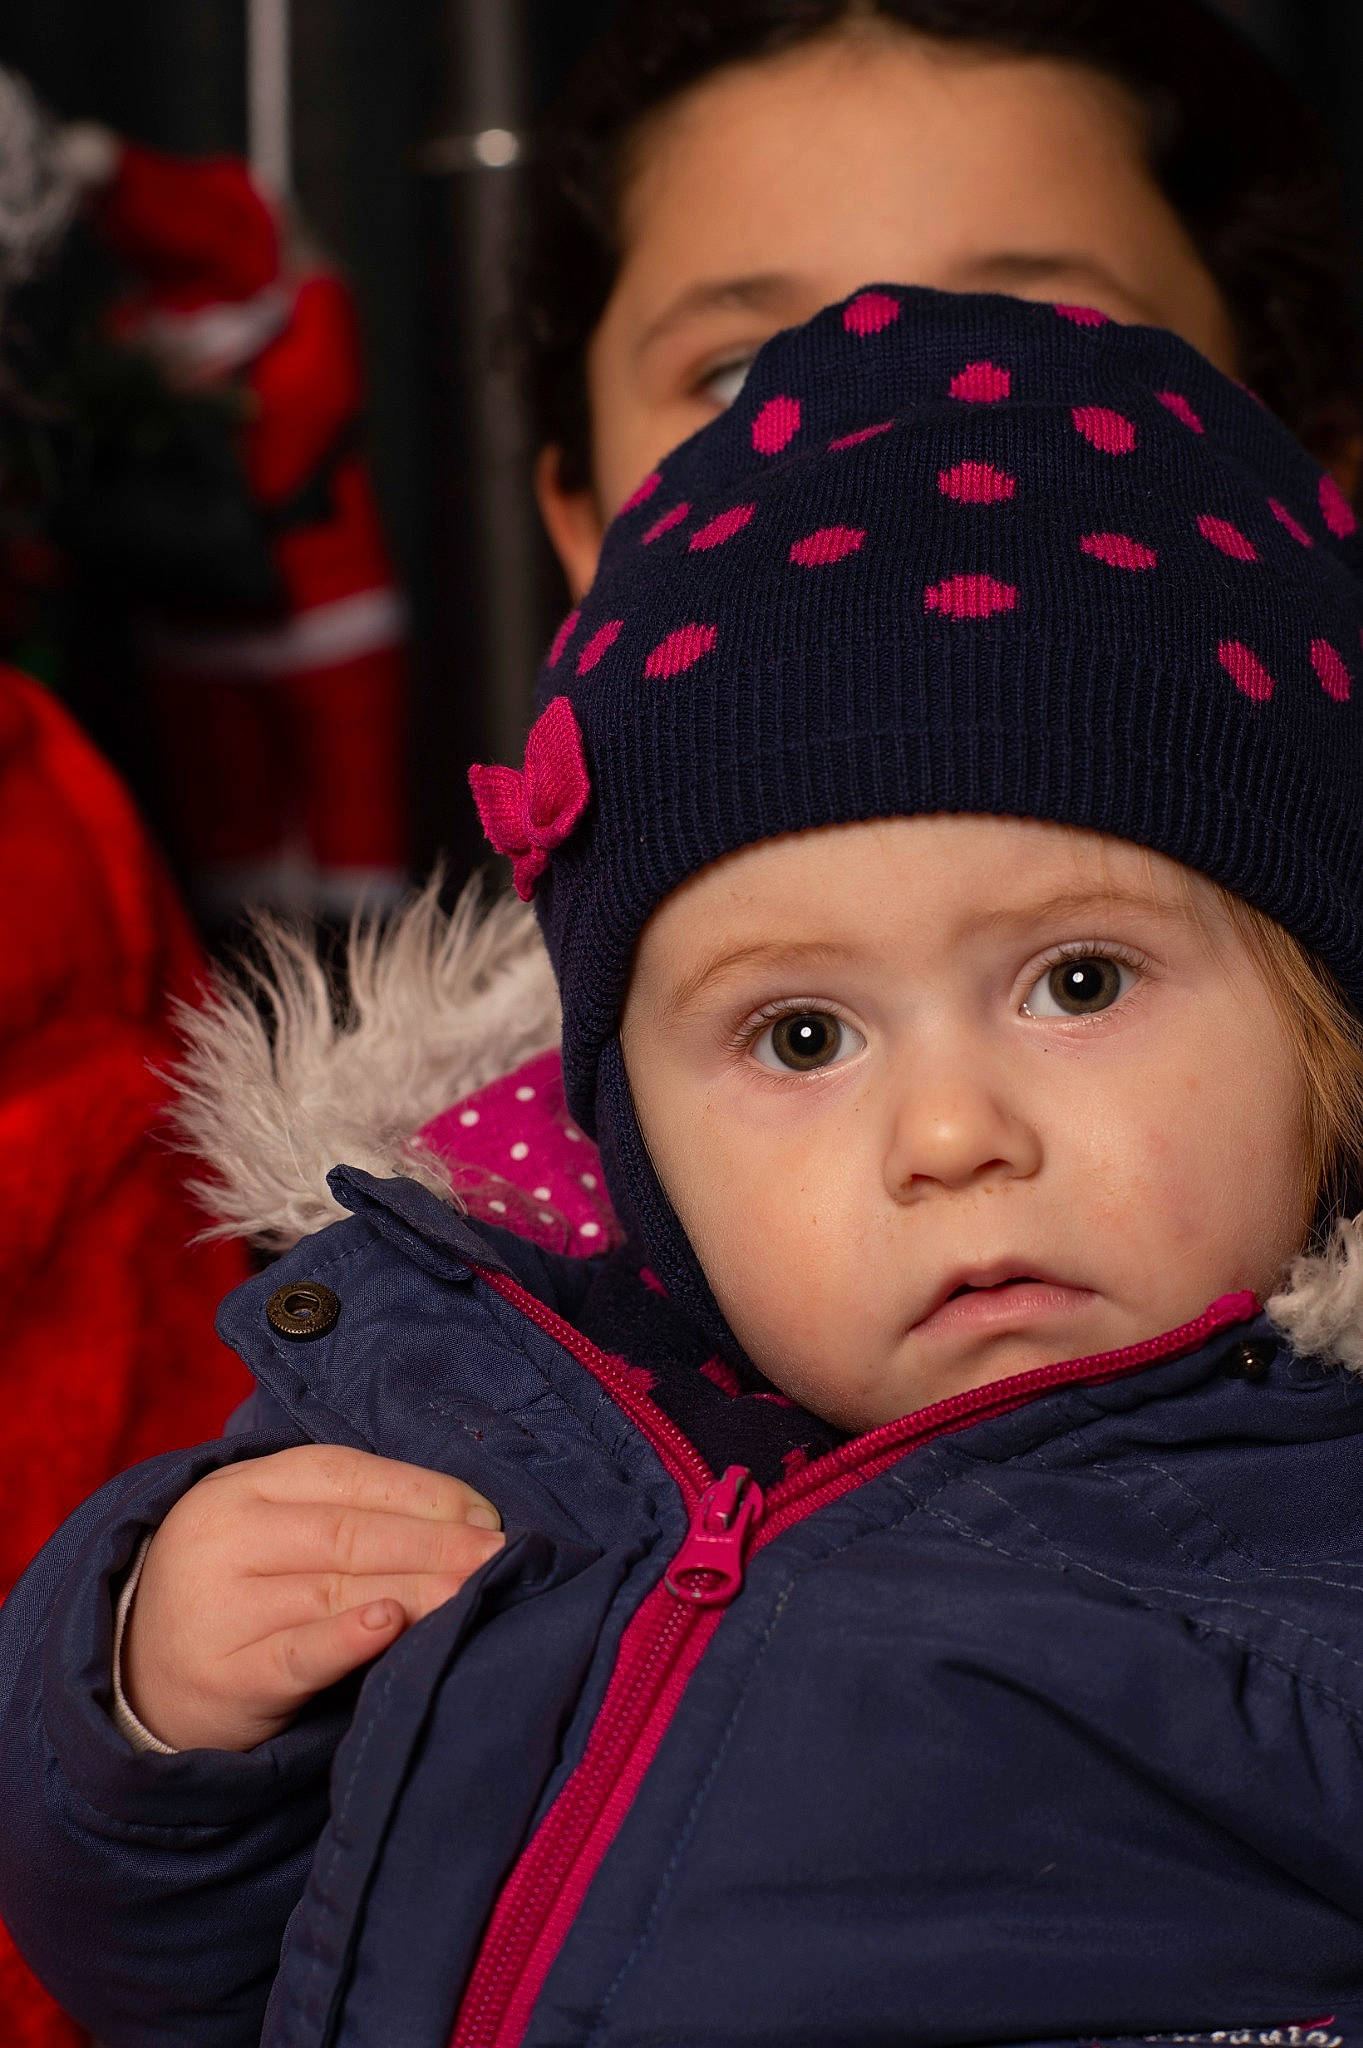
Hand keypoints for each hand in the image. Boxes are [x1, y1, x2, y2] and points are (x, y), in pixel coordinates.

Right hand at [121, 1446, 503, 1752]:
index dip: (423, 1493)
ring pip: (334, 1589)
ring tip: (472, 1592)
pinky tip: (391, 1626)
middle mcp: (229, 1534)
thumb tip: (467, 1519)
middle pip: (350, 1533)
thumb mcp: (275, 1527)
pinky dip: (345, 1640)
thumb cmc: (240, 1587)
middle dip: (436, 1544)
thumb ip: (349, 1514)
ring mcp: (221, 1604)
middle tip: (499, 1558)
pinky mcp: (224, 1674)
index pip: (348, 1475)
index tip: (485, 1514)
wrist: (141, 1672)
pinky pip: (295, 1653)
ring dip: (416, 1590)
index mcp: (247, 1483)